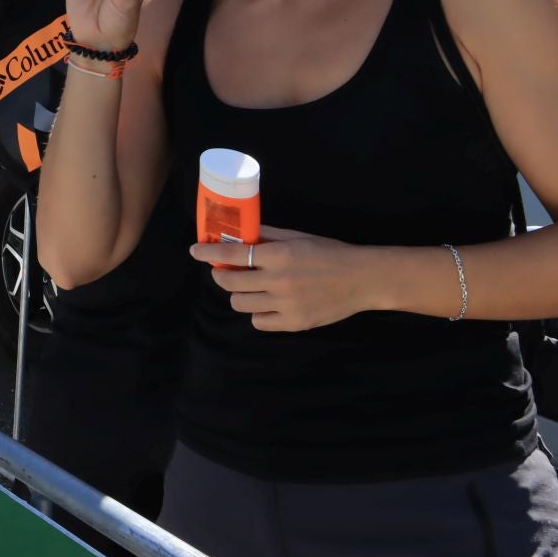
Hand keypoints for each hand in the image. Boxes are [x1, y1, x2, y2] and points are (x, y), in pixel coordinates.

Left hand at [192, 225, 382, 331]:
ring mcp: (286, 305)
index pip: (232, 254)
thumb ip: (266, 236)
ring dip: (240, 294)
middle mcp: (279, 281)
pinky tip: (268, 304)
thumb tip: (238, 232)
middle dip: (221, 275)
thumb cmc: (329, 253)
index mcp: (278, 255)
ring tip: (251, 288)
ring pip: (240, 304)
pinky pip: (259, 322)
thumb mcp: (297, 237)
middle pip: (229, 283)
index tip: (195, 251)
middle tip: (226, 271)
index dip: (208, 252)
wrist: (362, 279)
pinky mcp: (294, 323)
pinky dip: (258, 313)